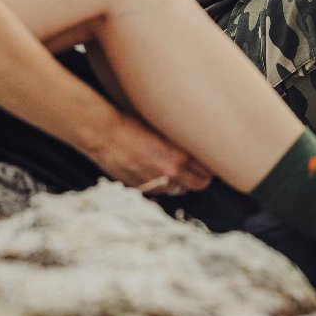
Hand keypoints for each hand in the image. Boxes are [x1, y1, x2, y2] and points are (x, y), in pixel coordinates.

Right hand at [86, 111, 212, 194]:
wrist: (105, 134)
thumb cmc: (134, 124)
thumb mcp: (163, 129)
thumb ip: (180, 143)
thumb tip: (195, 146)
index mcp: (179, 156)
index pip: (207, 170)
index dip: (210, 166)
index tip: (211, 160)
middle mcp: (169, 173)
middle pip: (198, 184)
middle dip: (201, 178)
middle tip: (202, 170)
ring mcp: (155, 184)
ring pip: (179, 190)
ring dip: (183, 182)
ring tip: (182, 171)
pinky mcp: (141, 188)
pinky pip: (161, 191)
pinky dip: (164, 185)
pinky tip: (162, 174)